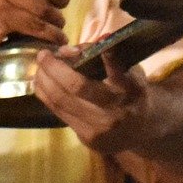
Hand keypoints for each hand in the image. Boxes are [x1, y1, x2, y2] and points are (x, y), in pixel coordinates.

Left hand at [31, 45, 158, 154]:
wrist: (143, 130)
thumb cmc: (133, 93)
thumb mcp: (130, 71)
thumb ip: (105, 58)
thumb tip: (71, 50)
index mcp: (132, 90)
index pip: (118, 72)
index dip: (105, 57)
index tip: (88, 43)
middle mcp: (116, 111)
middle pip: (77, 86)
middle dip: (54, 68)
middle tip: (44, 54)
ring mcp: (100, 128)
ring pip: (61, 101)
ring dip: (44, 81)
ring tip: (39, 67)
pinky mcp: (87, 139)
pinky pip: (59, 113)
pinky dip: (46, 95)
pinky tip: (41, 83)